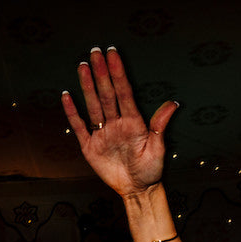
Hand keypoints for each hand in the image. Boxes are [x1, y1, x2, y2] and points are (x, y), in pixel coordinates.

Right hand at [61, 46, 176, 197]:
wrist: (137, 189)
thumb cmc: (150, 169)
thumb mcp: (158, 148)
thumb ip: (160, 125)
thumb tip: (173, 103)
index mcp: (133, 122)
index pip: (124, 92)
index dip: (118, 73)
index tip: (113, 54)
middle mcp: (116, 123)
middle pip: (107, 94)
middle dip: (101, 73)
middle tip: (95, 52)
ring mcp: (102, 133)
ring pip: (93, 105)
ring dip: (87, 86)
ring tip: (83, 66)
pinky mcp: (90, 147)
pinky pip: (79, 127)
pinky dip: (72, 113)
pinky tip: (67, 96)